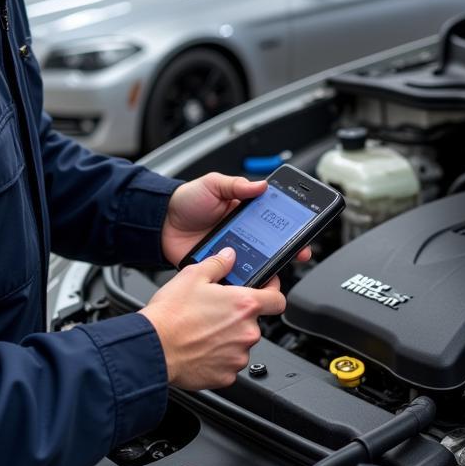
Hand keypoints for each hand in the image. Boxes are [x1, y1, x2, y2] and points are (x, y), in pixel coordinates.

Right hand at [139, 249, 284, 389]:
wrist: (153, 348)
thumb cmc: (171, 315)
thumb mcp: (193, 276)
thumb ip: (218, 263)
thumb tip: (229, 256)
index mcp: (244, 305)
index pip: (277, 299)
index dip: (272, 292)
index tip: (264, 291)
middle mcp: (247, 332)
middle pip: (253, 322)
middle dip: (237, 317)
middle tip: (213, 312)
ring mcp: (238, 356)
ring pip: (240, 343)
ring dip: (227, 338)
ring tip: (202, 331)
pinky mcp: (226, 376)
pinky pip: (228, 364)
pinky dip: (217, 357)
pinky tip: (199, 348)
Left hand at [161, 172, 310, 267]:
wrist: (160, 222)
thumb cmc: (186, 201)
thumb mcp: (213, 185)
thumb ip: (236, 185)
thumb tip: (262, 185)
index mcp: (244, 213)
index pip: (274, 220)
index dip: (291, 226)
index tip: (304, 230)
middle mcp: (242, 234)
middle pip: (272, 246)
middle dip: (288, 250)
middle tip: (299, 253)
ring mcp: (231, 254)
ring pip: (257, 264)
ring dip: (268, 268)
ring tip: (275, 269)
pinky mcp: (218, 270)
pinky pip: (234, 277)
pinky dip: (243, 280)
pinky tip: (249, 280)